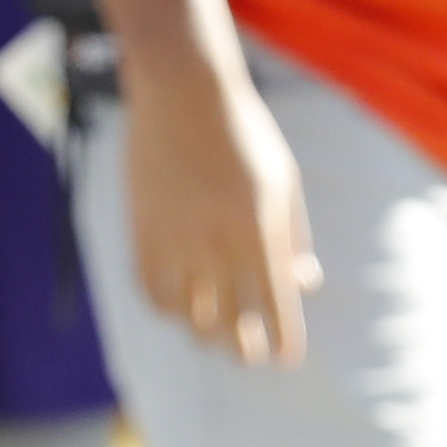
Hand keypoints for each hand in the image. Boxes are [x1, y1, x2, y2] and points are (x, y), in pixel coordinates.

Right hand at [120, 63, 319, 366]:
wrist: (183, 89)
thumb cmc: (244, 133)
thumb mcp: (284, 182)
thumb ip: (295, 237)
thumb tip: (304, 283)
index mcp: (261, 231)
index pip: (276, 312)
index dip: (282, 344)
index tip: (284, 358)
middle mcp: (218, 243)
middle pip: (231, 327)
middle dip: (243, 350)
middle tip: (247, 353)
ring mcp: (176, 238)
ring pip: (189, 317)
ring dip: (204, 332)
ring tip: (212, 332)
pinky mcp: (142, 229)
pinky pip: (150, 291)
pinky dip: (165, 306)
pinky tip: (177, 302)